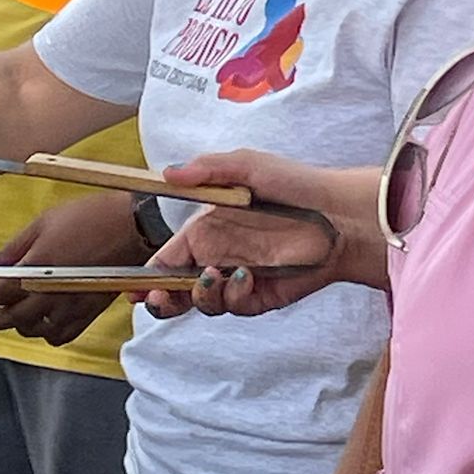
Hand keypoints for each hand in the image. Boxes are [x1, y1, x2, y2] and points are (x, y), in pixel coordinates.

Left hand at [0, 192, 144, 347]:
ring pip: (37, 330)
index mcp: (36, 269)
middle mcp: (51, 293)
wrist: (133, 226)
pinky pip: (64, 335)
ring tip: (17, 320)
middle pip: (16, 317)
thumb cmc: (91, 218)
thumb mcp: (44, 222)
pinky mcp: (91, 312)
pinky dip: (50, 335)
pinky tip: (46, 326)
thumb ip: (16, 246)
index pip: (1, 294)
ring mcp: (72, 306)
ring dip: (22, 327)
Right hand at [140, 152, 378, 322]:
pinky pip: (235, 306)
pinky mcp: (261, 297)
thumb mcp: (247, 166)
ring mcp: (239, 280)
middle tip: (158, 297)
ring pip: (202, 303)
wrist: (339, 214)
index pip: (167, 259)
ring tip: (213, 276)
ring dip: (200, 295)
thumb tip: (167, 174)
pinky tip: (247, 276)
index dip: (148, 276)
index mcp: (206, 231)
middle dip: (162, 299)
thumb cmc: (294, 184)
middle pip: (177, 290)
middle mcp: (218, 258)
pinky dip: (233, 295)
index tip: (134, 287)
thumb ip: (207, 169)